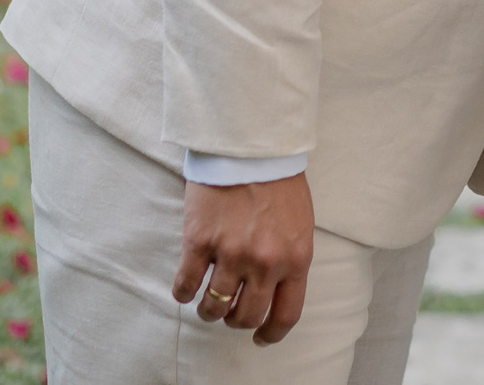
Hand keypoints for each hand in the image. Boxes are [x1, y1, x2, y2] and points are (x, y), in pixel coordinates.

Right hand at [174, 173, 313, 343]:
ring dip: (209, 311)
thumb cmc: (278, 181)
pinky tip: (185, 290)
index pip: (286, 314)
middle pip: (247, 317)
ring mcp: (231, 254)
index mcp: (296, 258)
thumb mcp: (300, 223)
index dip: (271, 334)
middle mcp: (265, 263)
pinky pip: (187, 285)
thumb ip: (290, 257)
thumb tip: (275, 288)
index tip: (261, 339)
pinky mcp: (200, 242)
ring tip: (207, 303)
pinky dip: (183, 293)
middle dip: (236, 321)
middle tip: (229, 313)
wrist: (250, 145)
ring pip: (215, 307)